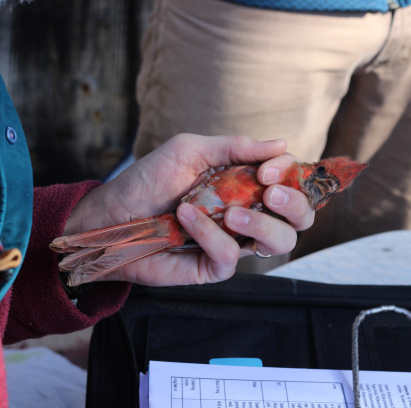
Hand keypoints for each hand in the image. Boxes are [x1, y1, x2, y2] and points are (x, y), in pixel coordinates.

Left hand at [64, 134, 314, 285]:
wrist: (111, 215)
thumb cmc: (148, 180)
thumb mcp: (190, 151)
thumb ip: (235, 147)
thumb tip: (281, 144)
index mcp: (248, 183)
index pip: (292, 181)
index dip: (291, 176)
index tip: (267, 172)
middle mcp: (249, 212)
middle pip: (299, 218)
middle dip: (294, 205)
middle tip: (270, 194)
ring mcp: (234, 240)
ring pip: (279, 243)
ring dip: (263, 225)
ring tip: (231, 212)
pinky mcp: (214, 265)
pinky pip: (231, 256)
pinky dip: (211, 235)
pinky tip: (186, 218)